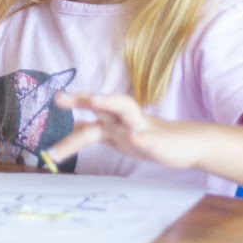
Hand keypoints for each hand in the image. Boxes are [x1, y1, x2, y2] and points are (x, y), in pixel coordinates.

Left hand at [47, 92, 206, 169]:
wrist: (187, 145)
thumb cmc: (149, 138)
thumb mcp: (118, 136)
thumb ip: (96, 131)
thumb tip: (73, 127)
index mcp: (114, 121)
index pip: (90, 110)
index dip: (73, 103)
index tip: (55, 98)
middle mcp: (124, 121)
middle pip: (102, 104)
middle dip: (81, 99)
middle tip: (59, 97)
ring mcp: (142, 129)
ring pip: (125, 110)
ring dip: (109, 102)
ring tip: (93, 99)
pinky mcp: (159, 143)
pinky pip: (149, 140)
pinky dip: (141, 138)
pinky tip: (135, 137)